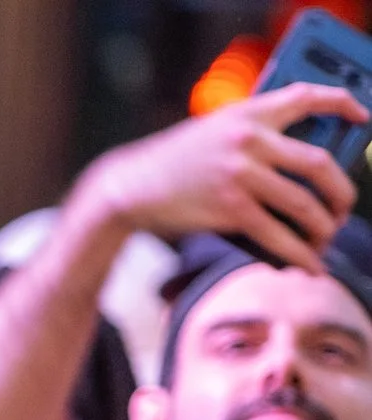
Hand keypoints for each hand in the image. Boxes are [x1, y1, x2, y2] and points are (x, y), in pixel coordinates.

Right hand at [77, 84, 364, 271]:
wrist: (129, 186)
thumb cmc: (171, 163)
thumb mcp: (212, 132)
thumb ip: (253, 137)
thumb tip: (301, 168)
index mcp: (247, 113)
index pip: (306, 97)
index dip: (342, 103)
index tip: (362, 118)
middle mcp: (249, 139)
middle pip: (320, 162)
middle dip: (342, 192)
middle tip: (344, 208)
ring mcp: (241, 174)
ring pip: (305, 203)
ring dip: (324, 228)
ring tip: (326, 240)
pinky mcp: (230, 208)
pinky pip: (278, 234)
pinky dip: (300, 254)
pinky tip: (309, 264)